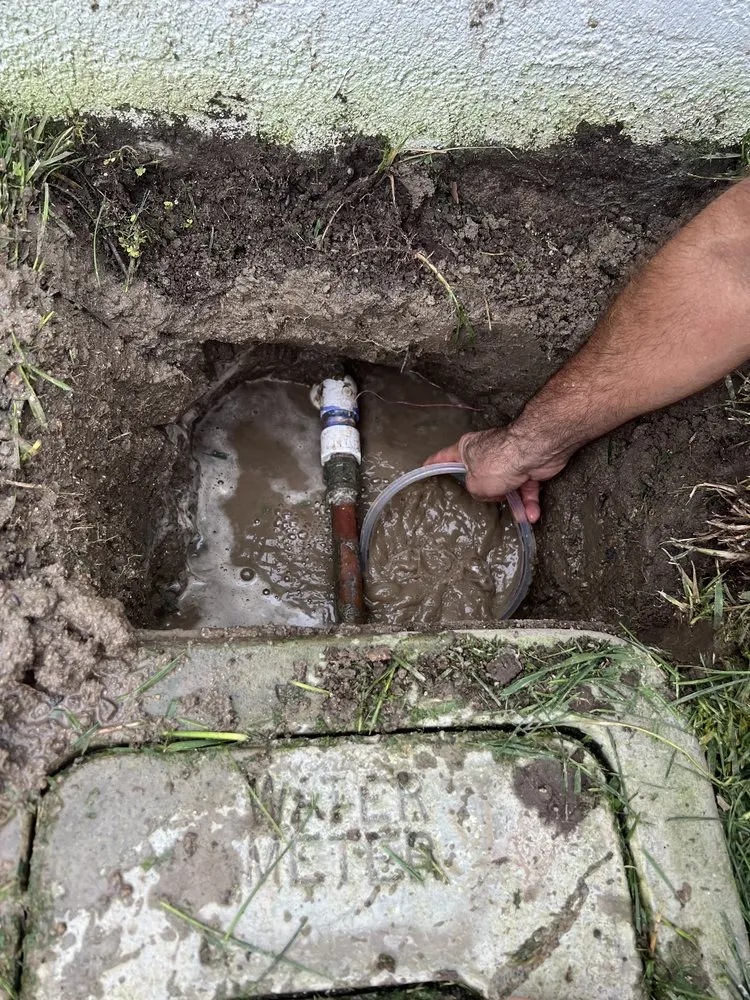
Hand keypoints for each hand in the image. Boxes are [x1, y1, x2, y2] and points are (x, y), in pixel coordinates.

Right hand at [425, 426, 568, 523]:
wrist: (535, 451)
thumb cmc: (499, 461)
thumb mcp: (475, 484)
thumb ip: (474, 492)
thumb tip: (485, 494)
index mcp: (466, 450)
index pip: (444, 457)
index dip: (433, 464)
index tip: (424, 469)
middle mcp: (486, 453)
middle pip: (480, 477)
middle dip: (485, 494)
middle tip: (482, 507)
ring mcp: (508, 461)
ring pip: (507, 488)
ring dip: (515, 505)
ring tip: (520, 517)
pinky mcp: (528, 468)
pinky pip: (526, 490)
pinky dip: (529, 502)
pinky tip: (531, 514)